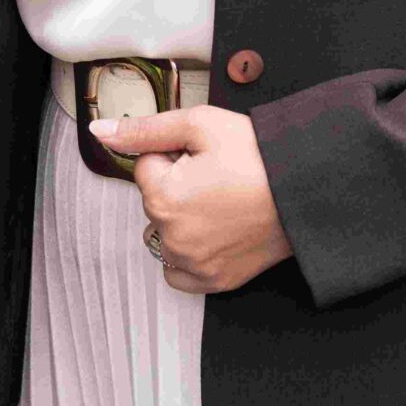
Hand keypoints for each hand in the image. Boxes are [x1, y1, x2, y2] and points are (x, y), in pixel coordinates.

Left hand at [91, 106, 292, 293]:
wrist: (305, 191)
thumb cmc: (258, 156)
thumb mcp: (200, 125)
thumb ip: (145, 129)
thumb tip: (100, 132)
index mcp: (162, 197)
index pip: (147, 165)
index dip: (174, 153)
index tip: (203, 155)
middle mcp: (172, 238)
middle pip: (156, 200)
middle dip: (177, 184)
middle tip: (218, 175)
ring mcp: (193, 264)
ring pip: (165, 235)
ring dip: (181, 219)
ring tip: (221, 201)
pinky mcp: (215, 281)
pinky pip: (179, 272)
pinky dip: (189, 254)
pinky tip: (216, 231)